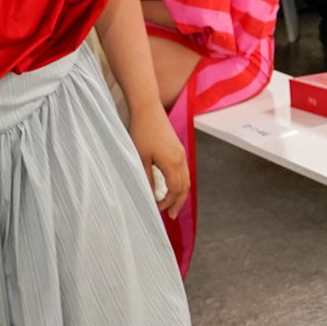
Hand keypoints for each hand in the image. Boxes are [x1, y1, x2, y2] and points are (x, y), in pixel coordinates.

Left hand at [129, 100, 189, 216]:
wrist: (148, 109)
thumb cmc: (141, 132)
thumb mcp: (140, 158)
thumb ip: (146, 178)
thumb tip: (150, 195)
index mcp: (172, 163)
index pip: (175, 190)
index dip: (168, 202)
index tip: (158, 210)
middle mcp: (180, 159)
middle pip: (185, 186)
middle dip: (179, 202)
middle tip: (172, 216)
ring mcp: (181, 152)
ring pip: (186, 178)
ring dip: (180, 193)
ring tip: (173, 204)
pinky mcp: (177, 148)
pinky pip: (183, 170)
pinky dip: (180, 182)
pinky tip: (171, 186)